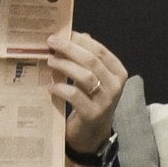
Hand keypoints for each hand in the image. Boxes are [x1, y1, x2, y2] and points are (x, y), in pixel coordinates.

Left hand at [48, 31, 127, 159]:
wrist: (92, 133)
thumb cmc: (90, 99)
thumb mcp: (92, 77)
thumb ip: (86, 58)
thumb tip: (70, 35)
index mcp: (118, 72)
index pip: (100, 51)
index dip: (81, 40)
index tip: (63, 33)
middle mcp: (115, 86)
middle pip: (92, 61)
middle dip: (70, 49)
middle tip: (51, 42)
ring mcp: (105, 101)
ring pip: (85, 76)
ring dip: (65, 65)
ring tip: (49, 60)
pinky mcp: (92, 114)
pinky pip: (75, 95)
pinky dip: (61, 88)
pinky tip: (50, 86)